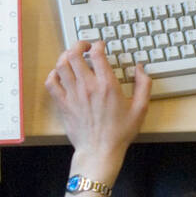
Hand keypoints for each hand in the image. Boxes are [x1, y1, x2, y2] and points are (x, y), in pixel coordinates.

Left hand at [45, 40, 150, 168]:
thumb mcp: (140, 109)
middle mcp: (87, 86)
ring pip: (61, 65)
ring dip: (66, 56)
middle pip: (74, 54)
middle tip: (84, 47)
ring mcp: (73, 95)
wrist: (100, 151)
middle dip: (79, 45)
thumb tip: (140, 68)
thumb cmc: (119, 133)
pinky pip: (51, 82)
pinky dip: (54, 74)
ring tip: (72, 56)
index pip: (97, 53)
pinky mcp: (63, 104)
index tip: (100, 46)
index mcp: (107, 85)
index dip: (97, 44)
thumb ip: (144, 85)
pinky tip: (60, 74)